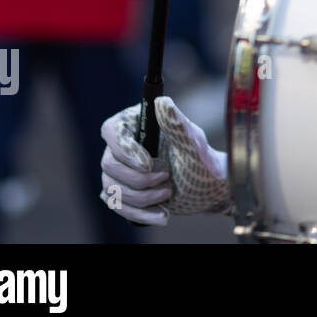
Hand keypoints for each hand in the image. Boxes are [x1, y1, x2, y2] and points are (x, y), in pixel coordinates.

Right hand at [99, 95, 231, 225]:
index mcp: (137, 125)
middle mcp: (123, 147)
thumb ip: (177, 123)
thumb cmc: (201, 157)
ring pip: (111, 188)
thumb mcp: (192, 141)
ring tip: (169, 193)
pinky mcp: (121, 193)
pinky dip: (140, 213)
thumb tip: (162, 101)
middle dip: (139, 177)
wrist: (207, 187)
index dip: (124, 149)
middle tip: (167, 177)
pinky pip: (118, 206)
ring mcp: (119, 171)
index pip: (112, 130)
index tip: (147, 164)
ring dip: (142, 196)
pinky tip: (162, 215)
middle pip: (108, 163)